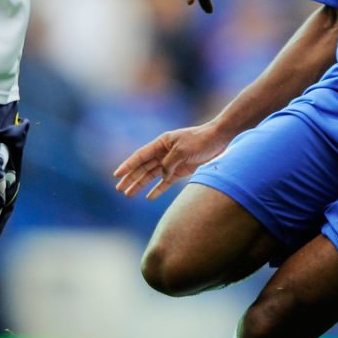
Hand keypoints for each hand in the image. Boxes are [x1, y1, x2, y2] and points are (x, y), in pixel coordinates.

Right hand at [113, 121, 229, 199]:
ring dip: (140, 185)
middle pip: (143, 167)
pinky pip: (166, 182)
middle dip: (131, 178)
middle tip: (120, 189)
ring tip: (129, 195)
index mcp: (161, 143)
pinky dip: (158, 189)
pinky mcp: (181, 171)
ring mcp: (172, 162)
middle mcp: (163, 152)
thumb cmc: (201, 140)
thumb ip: (169, 163)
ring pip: (152, 176)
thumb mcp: (182, 150)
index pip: (140, 156)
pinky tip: (149, 197)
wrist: (220, 139)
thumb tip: (162, 175)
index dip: (128, 166)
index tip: (116, 175)